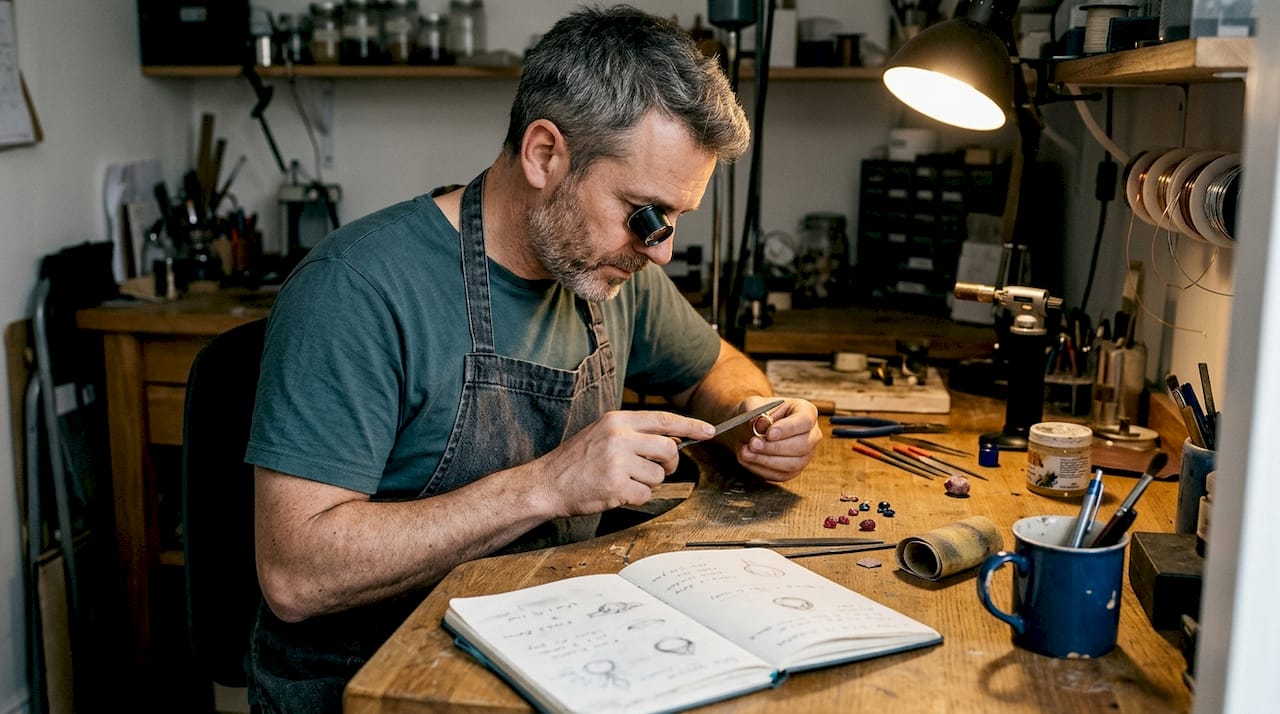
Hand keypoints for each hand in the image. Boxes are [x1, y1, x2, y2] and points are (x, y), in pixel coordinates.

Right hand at [533, 409, 714, 517]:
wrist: (547, 483)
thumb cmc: (576, 461)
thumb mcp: (603, 434)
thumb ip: (633, 433)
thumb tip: (671, 439)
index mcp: (617, 421)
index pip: (664, 420)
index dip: (691, 425)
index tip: (709, 431)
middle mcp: (619, 437)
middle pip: (669, 450)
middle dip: (668, 464)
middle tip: (657, 470)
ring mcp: (618, 462)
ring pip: (658, 476)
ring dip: (646, 483)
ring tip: (621, 480)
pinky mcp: (616, 486)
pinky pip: (645, 495)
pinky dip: (635, 498)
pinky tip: (615, 492)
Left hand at [734, 397, 820, 481]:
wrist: (750, 426)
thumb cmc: (756, 412)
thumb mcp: (753, 406)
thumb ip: (757, 414)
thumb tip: (762, 425)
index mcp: (806, 411)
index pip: (805, 421)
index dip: (788, 428)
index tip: (769, 433)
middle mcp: (811, 434)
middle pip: (802, 445)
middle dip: (774, 447)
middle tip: (753, 443)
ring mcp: (805, 454)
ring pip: (792, 464)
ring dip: (766, 460)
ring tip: (746, 452)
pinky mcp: (794, 470)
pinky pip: (781, 475)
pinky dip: (761, 469)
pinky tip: (747, 460)